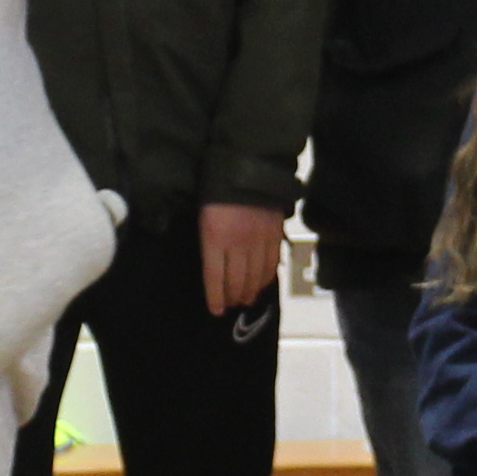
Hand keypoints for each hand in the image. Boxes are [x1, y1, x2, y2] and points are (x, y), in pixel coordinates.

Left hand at [200, 200, 285, 317]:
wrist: (246, 164)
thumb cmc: (215, 190)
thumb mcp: (202, 215)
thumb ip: (207, 242)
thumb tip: (212, 266)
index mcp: (214, 238)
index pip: (214, 278)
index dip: (216, 298)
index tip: (216, 312)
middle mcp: (238, 243)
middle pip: (236, 281)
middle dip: (233, 297)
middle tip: (231, 306)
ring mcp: (259, 240)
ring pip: (256, 276)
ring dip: (250, 291)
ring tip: (246, 300)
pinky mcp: (274, 234)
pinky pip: (272, 263)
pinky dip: (267, 277)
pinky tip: (262, 284)